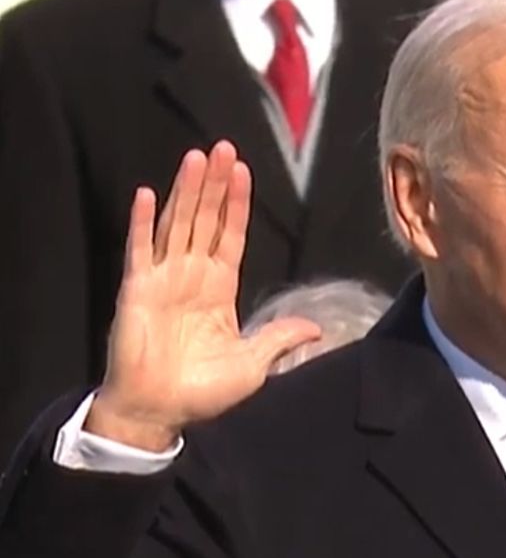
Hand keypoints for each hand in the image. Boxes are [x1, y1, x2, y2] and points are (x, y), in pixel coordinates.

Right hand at [86, 142, 320, 450]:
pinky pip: (140, 250)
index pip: (230, 236)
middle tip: (223, 147)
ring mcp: (163, 280)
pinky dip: (143, 222)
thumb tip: (317, 328)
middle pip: (205, 220)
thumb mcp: (253, 364)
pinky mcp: (137, 290)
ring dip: (186, 192)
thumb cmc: (202, 391)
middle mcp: (191, 277)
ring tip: (196, 158)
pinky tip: (148, 194)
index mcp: (219, 289)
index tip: (243, 171)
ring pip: (177, 225)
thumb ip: (279, 338)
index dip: (237, 204)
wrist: (160, 410)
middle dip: (215, 185)